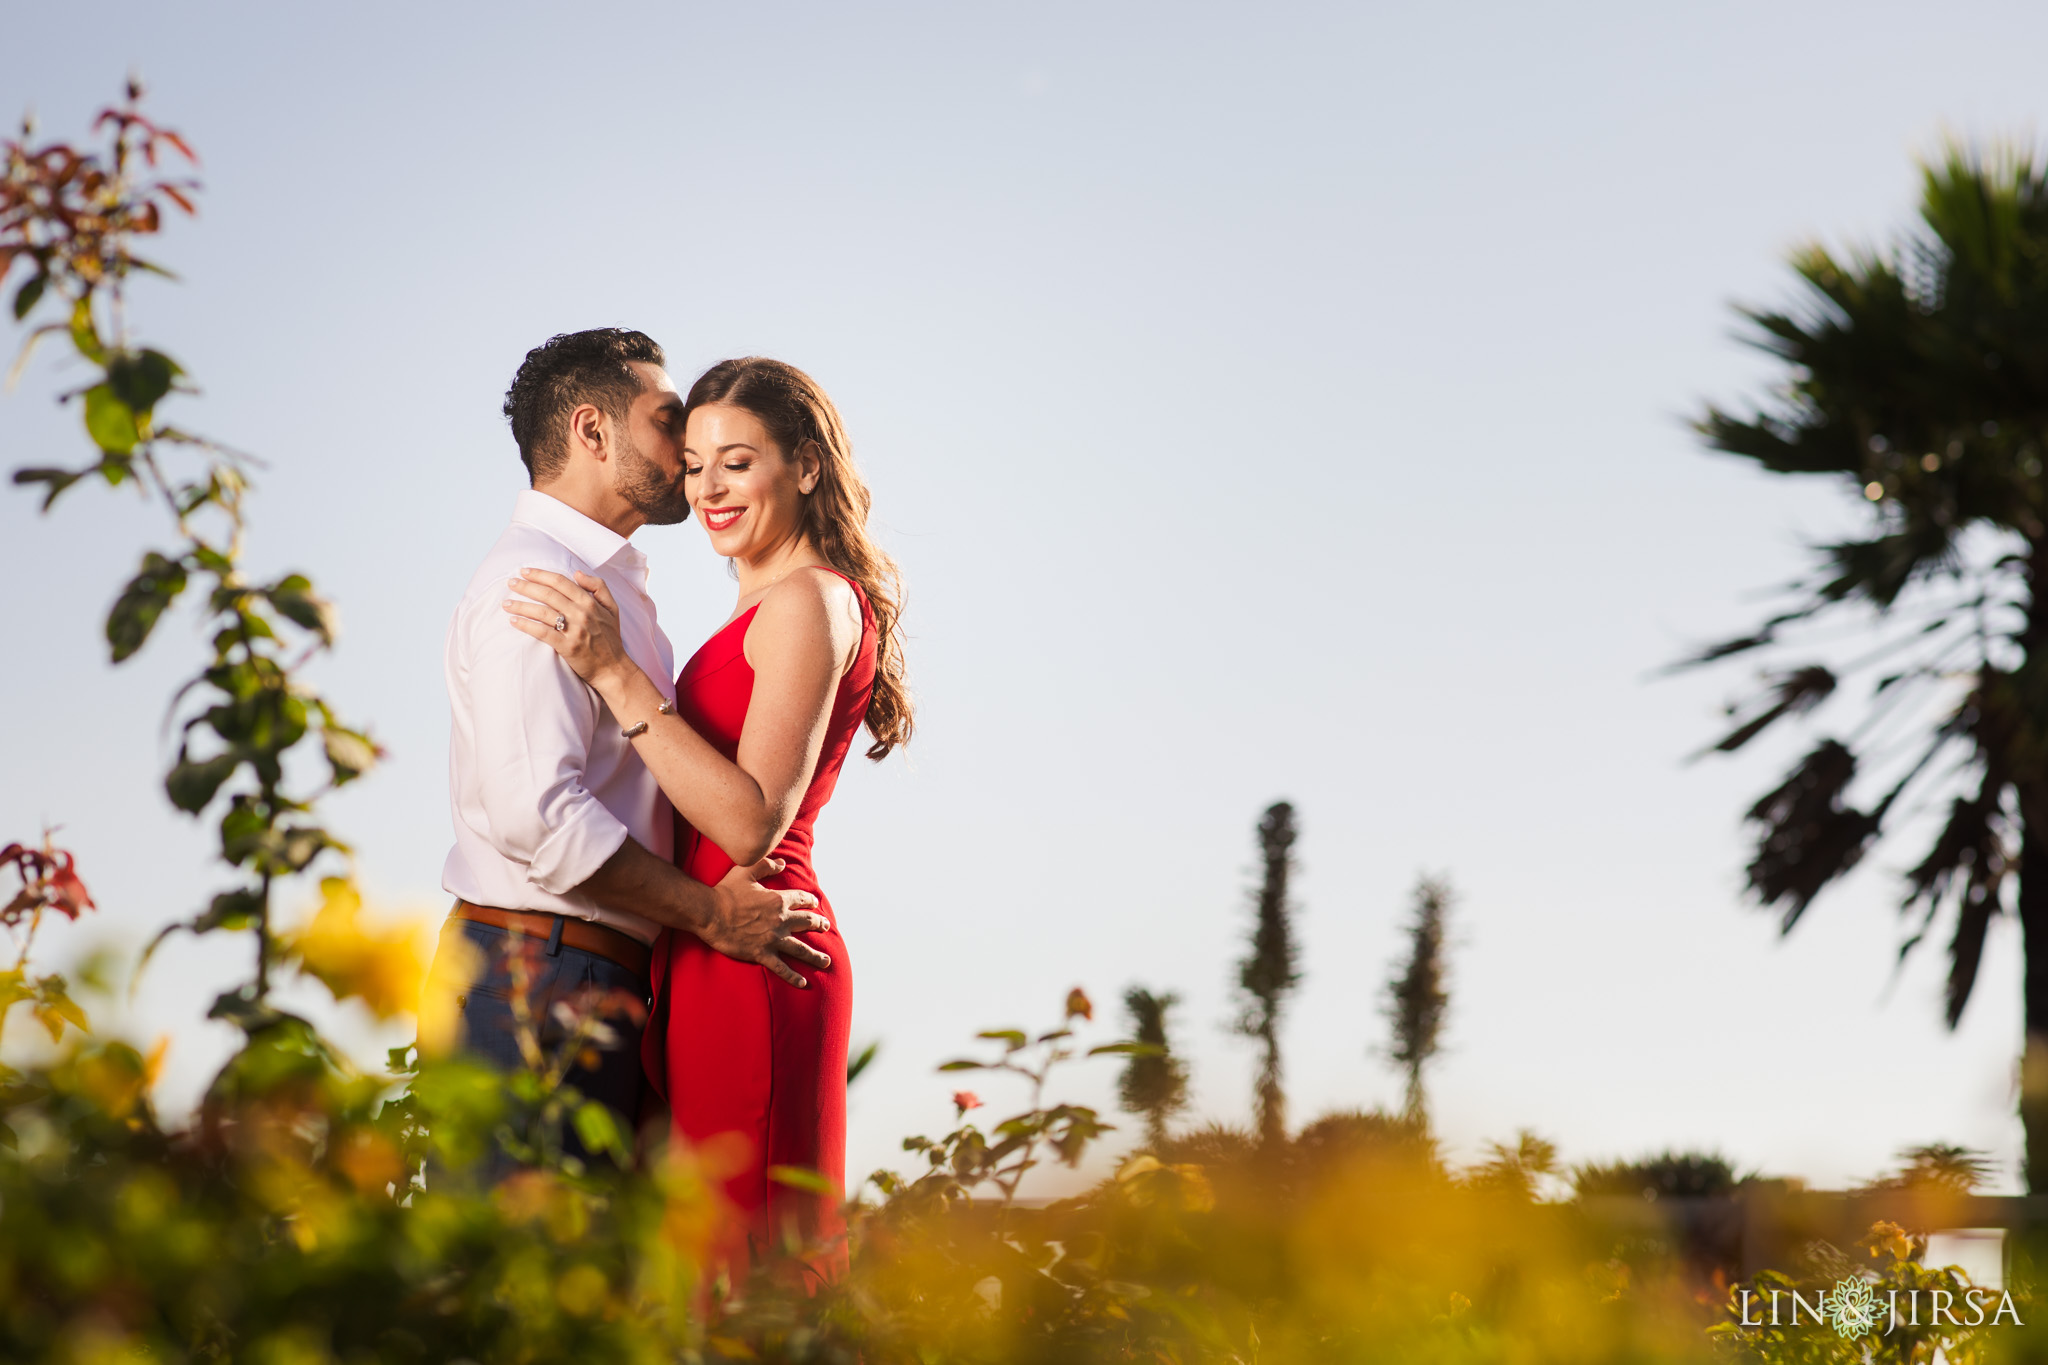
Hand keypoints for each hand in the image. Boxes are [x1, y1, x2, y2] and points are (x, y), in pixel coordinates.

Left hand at [504, 568, 633, 690]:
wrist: (614, 669)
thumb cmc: (610, 638)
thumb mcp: (613, 608)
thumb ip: (598, 587)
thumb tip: (577, 573)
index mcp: (590, 602)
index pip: (561, 582)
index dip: (540, 575)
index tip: (524, 571)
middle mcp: (582, 614)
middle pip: (548, 594)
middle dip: (526, 587)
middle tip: (510, 583)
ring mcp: (574, 631)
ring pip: (542, 612)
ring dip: (521, 606)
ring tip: (506, 604)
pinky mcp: (567, 647)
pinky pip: (542, 633)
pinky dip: (526, 626)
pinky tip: (513, 622)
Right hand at [700, 856, 832, 988]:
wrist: (709, 914)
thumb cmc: (725, 891)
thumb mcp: (746, 870)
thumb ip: (766, 864)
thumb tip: (782, 862)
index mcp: (778, 900)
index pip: (801, 899)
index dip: (810, 901)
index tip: (814, 904)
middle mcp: (780, 920)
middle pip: (807, 923)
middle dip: (819, 924)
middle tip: (826, 927)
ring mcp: (773, 939)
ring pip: (801, 949)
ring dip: (815, 956)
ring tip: (826, 961)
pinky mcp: (762, 953)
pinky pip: (781, 967)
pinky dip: (793, 976)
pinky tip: (803, 982)